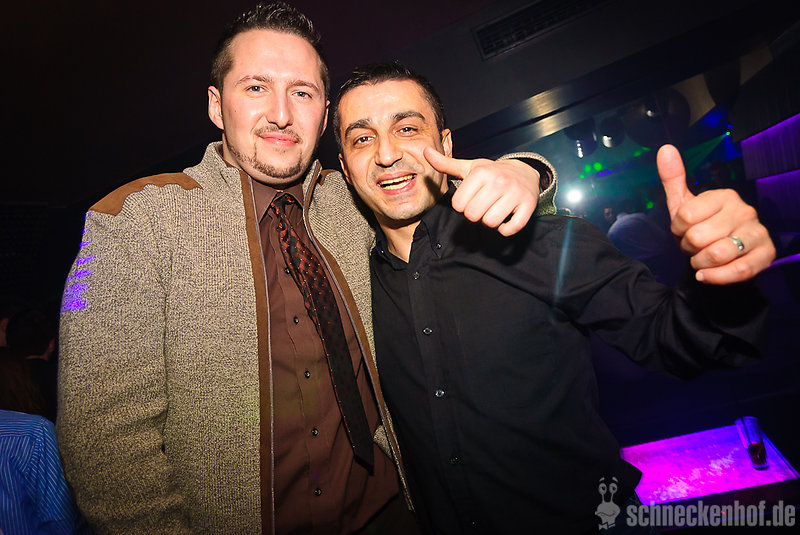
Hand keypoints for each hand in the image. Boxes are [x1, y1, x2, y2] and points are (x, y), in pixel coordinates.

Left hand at [424, 147, 539, 235]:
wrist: (524, 172)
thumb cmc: (492, 173)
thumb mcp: (469, 167)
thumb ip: (446, 164)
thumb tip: (425, 151)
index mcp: (481, 173)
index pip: (459, 205)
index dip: (463, 205)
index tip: (472, 197)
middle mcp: (499, 181)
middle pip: (473, 216)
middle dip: (475, 214)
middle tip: (483, 205)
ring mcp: (515, 193)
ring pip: (490, 223)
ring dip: (490, 222)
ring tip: (494, 210)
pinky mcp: (528, 205)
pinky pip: (510, 228)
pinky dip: (505, 228)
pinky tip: (506, 218)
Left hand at [657, 144, 774, 283]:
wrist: (725, 256)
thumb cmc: (703, 228)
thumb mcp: (684, 205)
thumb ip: (673, 179)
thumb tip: (665, 149)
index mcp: (724, 196)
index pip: (684, 216)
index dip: (677, 230)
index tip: (684, 230)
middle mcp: (744, 211)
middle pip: (697, 237)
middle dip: (688, 249)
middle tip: (694, 247)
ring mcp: (757, 233)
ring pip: (716, 255)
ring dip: (700, 264)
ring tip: (702, 259)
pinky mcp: (765, 255)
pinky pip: (738, 271)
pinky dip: (716, 277)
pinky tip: (706, 275)